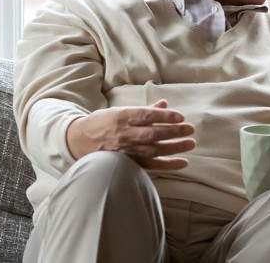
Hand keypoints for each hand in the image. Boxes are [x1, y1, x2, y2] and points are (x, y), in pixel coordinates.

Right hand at [66, 100, 195, 169]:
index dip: (165, 116)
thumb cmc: (102, 123)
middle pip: (153, 133)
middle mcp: (124, 134)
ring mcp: (126, 150)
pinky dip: (168, 165)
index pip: (147, 116)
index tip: (180, 117)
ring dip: (174, 147)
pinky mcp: (128, 163)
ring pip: (154, 149)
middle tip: (190, 129)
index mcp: (121, 117)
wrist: (79, 141)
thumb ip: (144, 110)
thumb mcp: (119, 111)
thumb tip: (164, 104)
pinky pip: (151, 165)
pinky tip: (183, 162)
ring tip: (191, 143)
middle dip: (173, 131)